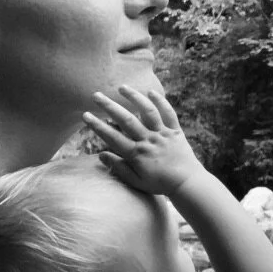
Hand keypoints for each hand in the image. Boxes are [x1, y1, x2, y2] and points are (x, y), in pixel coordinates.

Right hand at [83, 85, 203, 194]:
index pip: (112, 137)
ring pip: (148, 112)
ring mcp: (163, 134)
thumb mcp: (136, 181)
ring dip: (134, 97)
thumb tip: (101, 155)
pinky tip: (151, 92)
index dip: (97, 126)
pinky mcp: (175, 131)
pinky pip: (169, 114)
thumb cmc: (160, 184)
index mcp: (137, 154)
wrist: (187, 183)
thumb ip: (119, 167)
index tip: (85, 115)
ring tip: (122, 87)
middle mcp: (149, 141)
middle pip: (127, 120)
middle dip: (109, 106)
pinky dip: (161, 102)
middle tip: (96, 95)